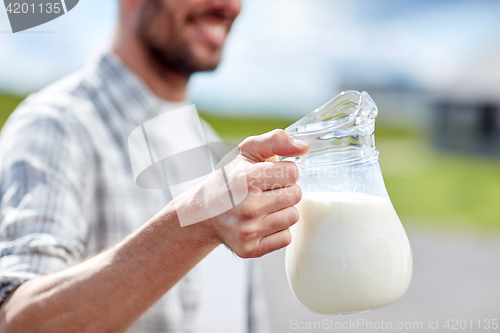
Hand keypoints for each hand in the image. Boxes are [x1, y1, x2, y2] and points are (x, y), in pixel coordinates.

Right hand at [199, 129, 309, 257]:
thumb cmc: (229, 179)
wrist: (202, 213)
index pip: (293, 172)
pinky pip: (286, 238)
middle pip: (296, 195)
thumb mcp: (247, 151)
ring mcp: (248, 231)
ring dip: (283, 210)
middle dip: (284, 190)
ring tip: (263, 207)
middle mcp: (247, 207)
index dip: (283, 171)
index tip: (269, 175)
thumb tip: (305, 147)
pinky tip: (261, 223)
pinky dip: (277, 230)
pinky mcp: (250, 250)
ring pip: (293, 216)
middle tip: (264, 191)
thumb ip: (276, 140)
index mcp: (246, 179)